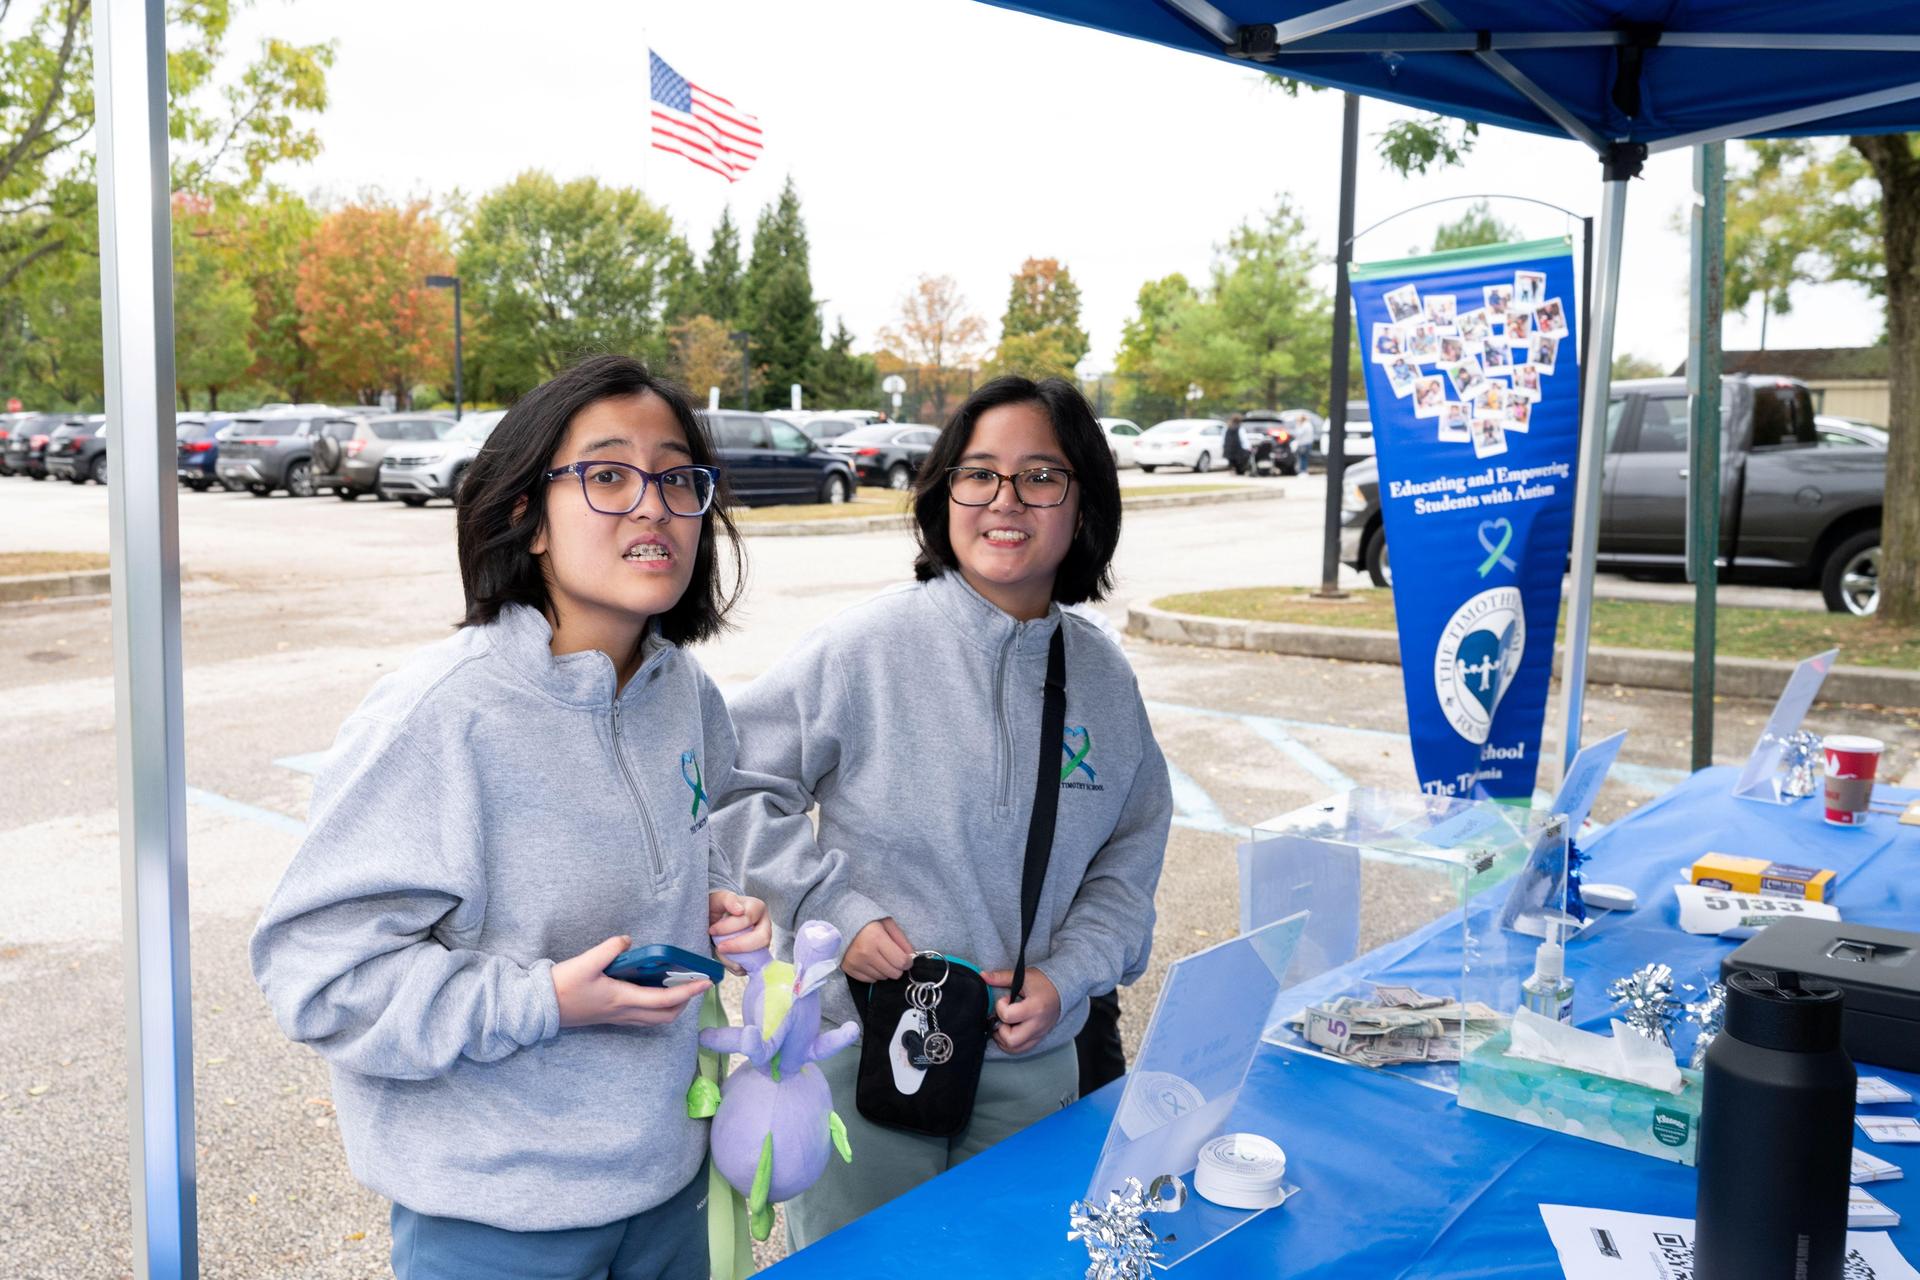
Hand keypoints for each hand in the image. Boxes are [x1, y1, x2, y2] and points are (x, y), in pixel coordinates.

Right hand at [553, 935, 709, 1028]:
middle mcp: (623, 1012)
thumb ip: (610, 949)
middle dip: (684, 1003)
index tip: (704, 983)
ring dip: (671, 1006)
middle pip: (665, 1016)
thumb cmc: (562, 986)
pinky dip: (655, 1007)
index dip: (687, 992)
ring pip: (654, 1018)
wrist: (540, 1007)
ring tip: (678, 986)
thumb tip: (628, 941)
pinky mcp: (610, 1016)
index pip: (664, 1000)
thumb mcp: (585, 962)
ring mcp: (617, 1017)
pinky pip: (642, 1016)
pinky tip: (652, 989)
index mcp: (622, 999)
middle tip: (694, 984)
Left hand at [708, 891, 769, 973]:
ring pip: (757, 955)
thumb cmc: (718, 907)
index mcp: (758, 908)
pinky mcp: (756, 957)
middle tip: (719, 947)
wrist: (715, 920)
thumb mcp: (719, 898)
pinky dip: (735, 966)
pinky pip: (750, 967)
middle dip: (739, 946)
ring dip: (736, 958)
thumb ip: (728, 899)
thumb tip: (739, 910)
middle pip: (762, 939)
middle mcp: (764, 926)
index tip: (712, 930)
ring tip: (719, 952)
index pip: (749, 918)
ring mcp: (762, 943)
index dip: (729, 926)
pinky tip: (724, 958)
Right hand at [841, 917, 911, 982]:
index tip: (907, 958)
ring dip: (885, 970)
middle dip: (897, 967)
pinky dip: (874, 973)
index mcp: (876, 938)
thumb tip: (911, 956)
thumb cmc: (866, 921)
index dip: (908, 962)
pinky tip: (870, 961)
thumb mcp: (887, 923)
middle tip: (893, 957)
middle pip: (893, 973)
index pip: (900, 961)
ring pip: (882, 978)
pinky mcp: (849, 969)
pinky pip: (870, 980)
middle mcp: (865, 953)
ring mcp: (856, 963)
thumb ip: (901, 940)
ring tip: (879, 956)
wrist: (839, 922)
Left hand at [982, 967, 1060, 1054]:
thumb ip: (1001, 977)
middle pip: (1011, 1040)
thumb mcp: (1023, 976)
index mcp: (1035, 1007)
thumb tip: (983, 976)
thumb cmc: (1043, 982)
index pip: (1008, 1016)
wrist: (1063, 990)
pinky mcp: (1038, 1038)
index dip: (1000, 1007)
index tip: (1005, 999)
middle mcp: (1037, 1024)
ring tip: (1004, 1024)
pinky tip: (1009, 1030)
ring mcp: (1038, 1034)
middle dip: (1000, 1030)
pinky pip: (1021, 1049)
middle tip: (1001, 1018)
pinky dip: (1011, 1043)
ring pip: (1015, 1049)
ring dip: (1003, 1039)